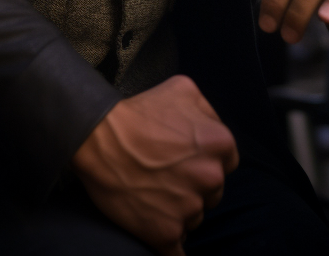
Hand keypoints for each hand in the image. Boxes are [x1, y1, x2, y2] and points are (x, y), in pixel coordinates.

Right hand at [72, 75, 238, 255]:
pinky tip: (163, 236)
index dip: (208, 161)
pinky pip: (179, 252)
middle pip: (213, 192)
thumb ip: (207, 110)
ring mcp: (189, 207)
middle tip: (168, 176)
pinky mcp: (166, 233)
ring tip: (155, 194)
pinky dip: (172, 245)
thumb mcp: (184, 89)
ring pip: (195, 217)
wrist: (101, 139)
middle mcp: (210, 177)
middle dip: (195, 186)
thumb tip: (213, 127)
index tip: (189, 161)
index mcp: (220, 143)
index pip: (228, 162)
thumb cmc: (140, 112)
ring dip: (180, 211)